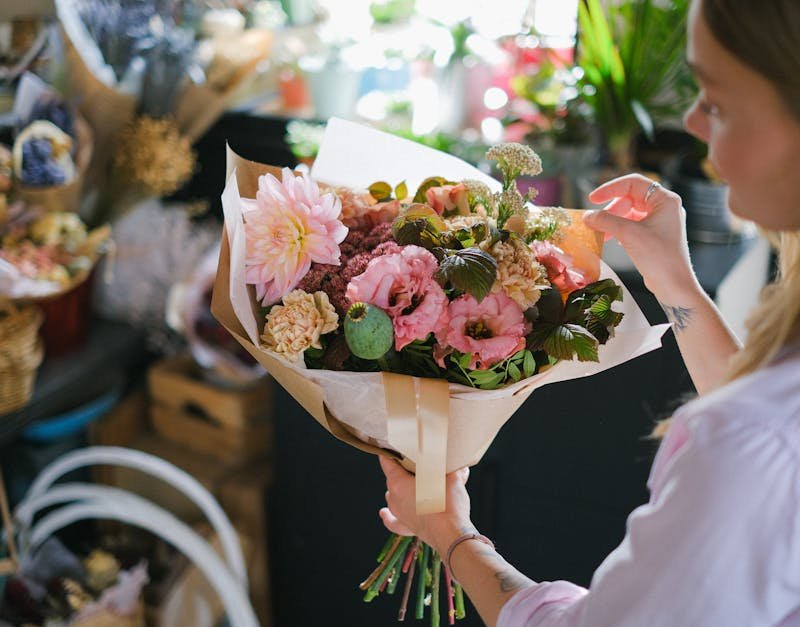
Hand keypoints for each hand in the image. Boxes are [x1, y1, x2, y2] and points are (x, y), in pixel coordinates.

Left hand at [378, 456, 472, 554]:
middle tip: (418, 461)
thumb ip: (451, 466)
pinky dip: (389, 516)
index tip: (395, 442)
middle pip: (392, 477)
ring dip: (402, 488)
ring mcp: (399, 514)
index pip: (387, 461)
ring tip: (416, 481)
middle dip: (404, 469)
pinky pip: (393, 521)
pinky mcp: (407, 527)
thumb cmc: (448, 503)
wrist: (453, 535)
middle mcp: (394, 499)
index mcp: (398, 484)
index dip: (391, 450)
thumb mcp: (451, 476)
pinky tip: (383, 513)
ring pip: (394, 496)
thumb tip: (457, 461)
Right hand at [583, 174, 699, 301]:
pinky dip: (618, 229)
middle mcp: (664, 208)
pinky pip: (632, 225)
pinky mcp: (654, 236)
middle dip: (610, 208)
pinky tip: (609, 239)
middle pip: (630, 198)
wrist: (674, 286)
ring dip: (612, 220)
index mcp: (665, 200)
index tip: (593, 198)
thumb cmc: (659, 257)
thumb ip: (606, 221)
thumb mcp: (629, 235)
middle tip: (595, 220)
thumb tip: (587, 216)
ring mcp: (660, 222)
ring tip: (599, 231)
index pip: (633, 183)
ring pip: (629, 212)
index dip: (610, 188)